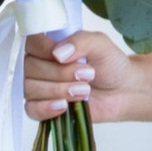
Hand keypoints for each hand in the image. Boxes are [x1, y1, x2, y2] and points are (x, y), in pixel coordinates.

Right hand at [23, 17, 138, 125]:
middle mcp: (38, 63)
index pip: (29, 42)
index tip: (64, 57)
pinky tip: (64, 106)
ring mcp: (38, 86)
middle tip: (88, 74)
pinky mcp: (42, 107)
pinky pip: (31, 109)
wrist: (122, 91)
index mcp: (48, 43)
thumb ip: (81, 41)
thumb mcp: (100, 44)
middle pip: (29, 67)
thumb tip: (58, 54)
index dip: (43, 49)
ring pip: (30, 88)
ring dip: (59, 90)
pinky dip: (46, 108)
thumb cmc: (109, 64)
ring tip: (85, 90)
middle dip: (60, 73)